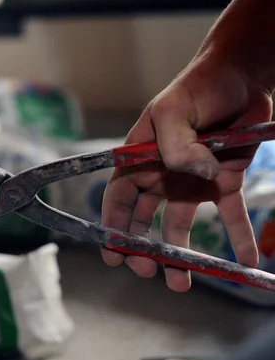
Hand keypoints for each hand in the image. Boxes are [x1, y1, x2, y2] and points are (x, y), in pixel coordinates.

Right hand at [101, 53, 272, 291]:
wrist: (240, 76)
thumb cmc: (197, 87)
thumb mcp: (175, 111)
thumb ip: (176, 144)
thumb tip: (198, 175)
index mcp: (139, 159)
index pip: (119, 198)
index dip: (113, 227)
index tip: (114, 256)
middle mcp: (161, 174)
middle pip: (144, 220)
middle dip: (143, 248)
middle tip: (150, 271)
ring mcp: (191, 180)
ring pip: (180, 225)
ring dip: (182, 255)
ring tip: (185, 283)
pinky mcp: (223, 181)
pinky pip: (229, 215)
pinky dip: (237, 238)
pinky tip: (246, 261)